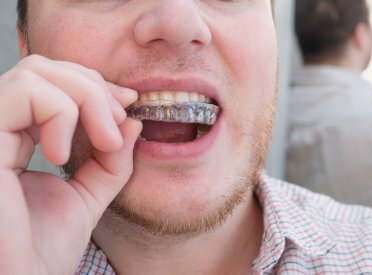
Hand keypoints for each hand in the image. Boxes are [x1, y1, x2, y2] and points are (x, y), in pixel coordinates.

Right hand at [0, 55, 141, 274]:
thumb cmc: (43, 251)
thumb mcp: (88, 196)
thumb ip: (109, 160)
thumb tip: (132, 120)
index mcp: (15, 140)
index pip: (52, 86)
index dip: (93, 86)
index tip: (127, 104)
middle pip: (45, 70)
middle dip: (94, 88)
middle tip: (119, 119)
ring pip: (36, 73)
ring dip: (85, 98)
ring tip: (103, 140)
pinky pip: (25, 92)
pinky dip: (60, 113)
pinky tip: (61, 155)